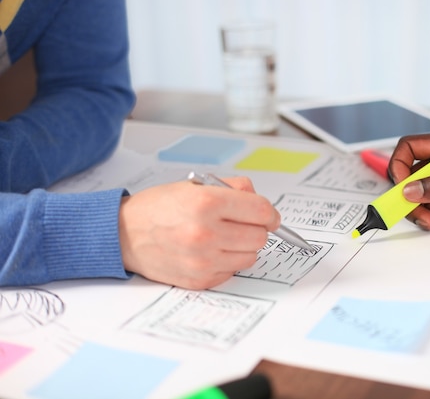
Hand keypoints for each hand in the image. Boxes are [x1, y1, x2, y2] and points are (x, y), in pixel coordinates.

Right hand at [118, 177, 280, 288]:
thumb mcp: (196, 185)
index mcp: (207, 203)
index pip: (261, 211)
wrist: (124, 234)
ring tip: (224, 237)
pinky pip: (232, 271)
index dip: (270, 213)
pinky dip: (228, 261)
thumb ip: (233, 188)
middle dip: (256, 229)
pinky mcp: (199, 280)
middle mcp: (206, 233)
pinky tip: (211, 251)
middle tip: (242, 224)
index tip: (269, 216)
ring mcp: (203, 260)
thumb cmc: (159, 207)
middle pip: (260, 237)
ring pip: (250, 257)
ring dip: (244, 247)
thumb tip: (262, 203)